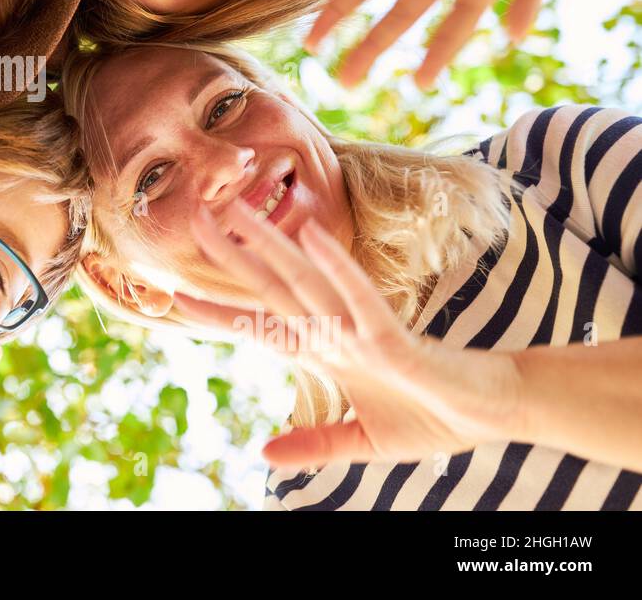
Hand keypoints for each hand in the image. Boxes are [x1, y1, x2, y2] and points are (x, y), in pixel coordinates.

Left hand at [193, 201, 526, 466]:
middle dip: (231, 257)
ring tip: (235, 212)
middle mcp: (334, 332)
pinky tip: (311, 234)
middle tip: (192, 217)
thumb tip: (265, 454)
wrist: (494, 414)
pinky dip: (335, 266)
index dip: (218, 312)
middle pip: (272, 288)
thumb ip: (316, 443)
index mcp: (325, 353)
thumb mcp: (363, 442)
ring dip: (269, 246)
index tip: (173, 297)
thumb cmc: (433, 417)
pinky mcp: (392, 337)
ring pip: (305, 281)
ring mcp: (360, 330)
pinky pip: (358, 297)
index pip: (260, 326)